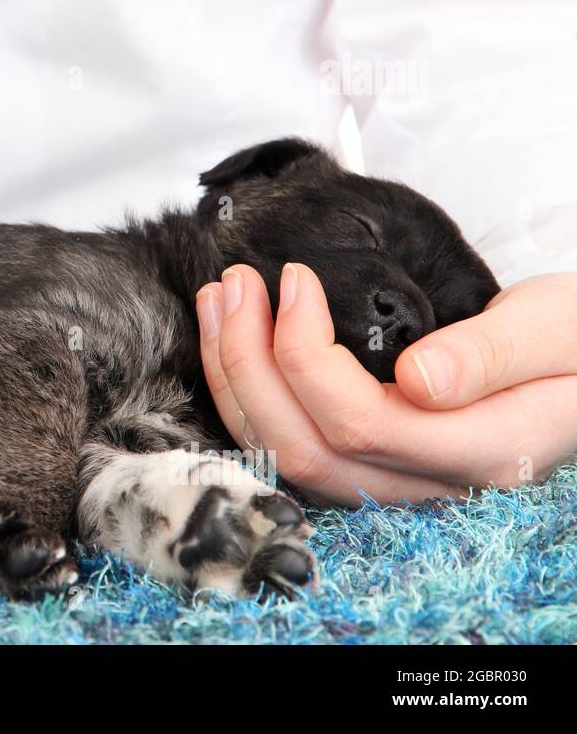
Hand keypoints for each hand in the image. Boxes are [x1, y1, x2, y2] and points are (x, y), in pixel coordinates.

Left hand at [196, 266, 576, 506]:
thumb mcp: (559, 329)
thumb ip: (493, 354)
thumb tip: (419, 380)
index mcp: (479, 450)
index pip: (358, 422)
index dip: (304, 352)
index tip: (295, 278)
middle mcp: (431, 483)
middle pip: (305, 449)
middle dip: (248, 362)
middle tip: (235, 281)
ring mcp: (399, 481)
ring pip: (288, 455)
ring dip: (235, 377)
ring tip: (220, 298)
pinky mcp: (376, 461)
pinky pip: (295, 444)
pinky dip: (249, 392)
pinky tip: (233, 337)